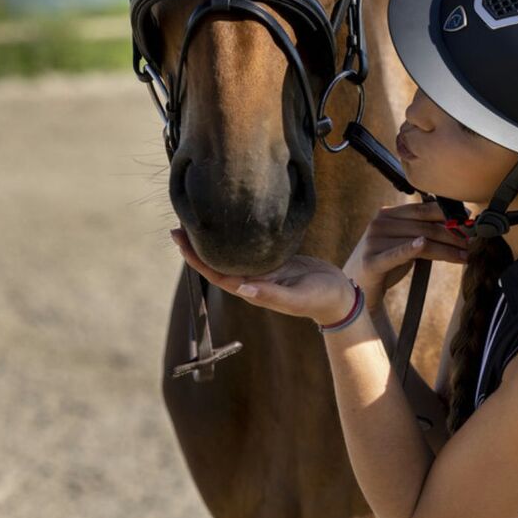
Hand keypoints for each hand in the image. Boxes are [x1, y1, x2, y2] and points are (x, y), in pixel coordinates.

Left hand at [170, 229, 356, 326]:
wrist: (339, 296)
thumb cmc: (320, 298)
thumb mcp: (296, 297)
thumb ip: (270, 294)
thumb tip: (243, 288)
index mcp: (252, 290)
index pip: (215, 274)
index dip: (195, 259)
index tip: (180, 241)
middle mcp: (252, 280)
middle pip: (216, 263)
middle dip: (196, 247)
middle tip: (178, 225)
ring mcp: (262, 271)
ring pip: (229, 254)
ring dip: (211, 241)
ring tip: (196, 220)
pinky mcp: (273, 261)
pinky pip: (247, 248)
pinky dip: (234, 236)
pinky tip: (228, 223)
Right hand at [343, 198, 469, 312]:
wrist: (356, 290)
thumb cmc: (384, 265)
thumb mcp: (404, 244)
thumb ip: (422, 232)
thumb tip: (457, 227)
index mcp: (387, 214)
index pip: (423, 209)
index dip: (448, 213)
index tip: (469, 219)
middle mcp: (379, 224)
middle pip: (424, 226)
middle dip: (453, 234)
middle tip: (473, 242)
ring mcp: (374, 242)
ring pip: (419, 241)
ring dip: (446, 249)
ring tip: (465, 255)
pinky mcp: (371, 261)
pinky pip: (395, 254)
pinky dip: (409, 249)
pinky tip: (423, 245)